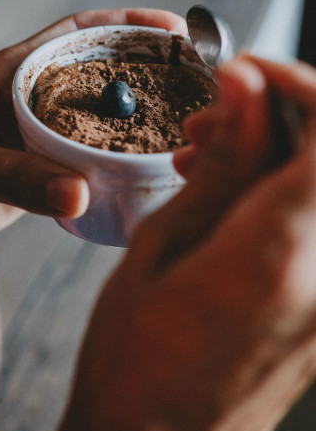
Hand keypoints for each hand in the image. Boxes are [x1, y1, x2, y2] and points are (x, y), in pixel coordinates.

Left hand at [0, 8, 185, 263]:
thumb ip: (14, 178)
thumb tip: (80, 191)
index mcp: (6, 76)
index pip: (74, 34)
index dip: (122, 25)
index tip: (170, 29)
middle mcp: (23, 99)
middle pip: (94, 72)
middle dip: (141, 70)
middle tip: (190, 82)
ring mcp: (30, 135)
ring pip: (92, 115)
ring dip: (131, 117)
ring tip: (179, 125)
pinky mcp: (33, 171)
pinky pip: (82, 156)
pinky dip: (111, 158)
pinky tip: (139, 170)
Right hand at [55, 56, 315, 430]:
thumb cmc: (133, 357)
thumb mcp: (159, 247)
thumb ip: (219, 166)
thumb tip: (246, 89)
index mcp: (279, 254)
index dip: (296, 84)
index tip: (241, 74)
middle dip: (277, 113)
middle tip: (205, 125)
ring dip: (273, 149)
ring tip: (201, 157)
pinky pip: (315, 219)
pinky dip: (276, 188)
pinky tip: (222, 195)